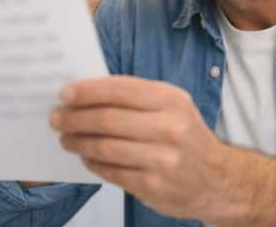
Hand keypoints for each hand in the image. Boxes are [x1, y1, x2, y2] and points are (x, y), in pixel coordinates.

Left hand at [49, 76, 227, 220]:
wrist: (218, 180)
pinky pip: (110, 171)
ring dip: (77, 141)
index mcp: (172, 100)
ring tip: (66, 138)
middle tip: (58, 118)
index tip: (66, 93)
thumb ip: (137, 97)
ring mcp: (161, 160)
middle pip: (107, 119)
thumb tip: (88, 92)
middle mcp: (169, 128)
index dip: (88, 90)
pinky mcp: (152, 186)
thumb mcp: (173, 106)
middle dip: (75, 117)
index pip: (120, 90)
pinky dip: (92, 162)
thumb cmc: (187, 138)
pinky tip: (86, 156)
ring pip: (104, 147)